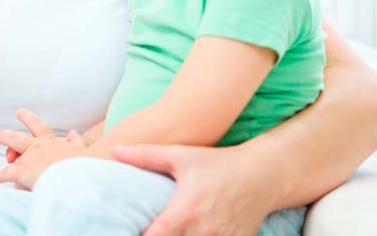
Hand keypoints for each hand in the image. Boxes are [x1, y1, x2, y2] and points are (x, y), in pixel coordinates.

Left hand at [0, 109, 86, 189]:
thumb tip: (73, 132)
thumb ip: (77, 141)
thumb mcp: (82, 149)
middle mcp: (37, 146)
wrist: (77, 175)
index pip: (38, 127)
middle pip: (17, 138)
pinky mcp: (23, 171)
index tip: (19, 113)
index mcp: (51, 141)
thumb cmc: (82, 164)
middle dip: (6, 135)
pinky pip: (8, 173)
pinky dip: (2, 175)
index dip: (28, 119)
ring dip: (4, 154)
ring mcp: (29, 158)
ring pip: (11, 154)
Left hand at [112, 143, 273, 235]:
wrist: (262, 175)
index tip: (127, 231)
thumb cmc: (216, 163)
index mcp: (185, 211)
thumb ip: (145, 156)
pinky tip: (192, 234)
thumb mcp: (180, 155)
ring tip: (170, 232)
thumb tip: (114, 150)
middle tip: (150, 230)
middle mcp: (203, 231)